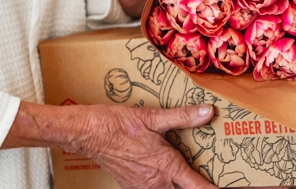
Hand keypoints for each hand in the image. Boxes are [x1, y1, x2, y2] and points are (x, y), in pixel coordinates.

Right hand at [1, 102, 215, 188]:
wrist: (87, 133)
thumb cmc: (117, 124)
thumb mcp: (153, 117)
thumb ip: (183, 117)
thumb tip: (207, 112)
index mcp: (165, 165)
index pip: (196, 186)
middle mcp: (155, 181)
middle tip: (208, 183)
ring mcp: (142, 186)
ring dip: (180, 187)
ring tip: (188, 179)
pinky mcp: (131, 186)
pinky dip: (165, 187)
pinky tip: (165, 179)